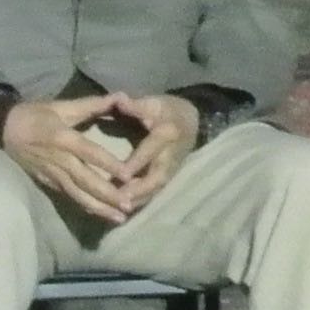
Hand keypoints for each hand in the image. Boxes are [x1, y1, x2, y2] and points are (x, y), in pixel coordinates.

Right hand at [0, 91, 138, 222]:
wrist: (1, 130)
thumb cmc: (35, 115)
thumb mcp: (62, 106)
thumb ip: (93, 104)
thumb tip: (122, 96)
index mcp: (63, 138)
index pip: (89, 153)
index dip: (108, 164)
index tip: (128, 175)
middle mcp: (58, 159)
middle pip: (85, 180)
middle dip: (107, 195)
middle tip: (129, 206)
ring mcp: (52, 174)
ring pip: (77, 193)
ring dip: (98, 207)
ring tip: (119, 218)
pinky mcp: (47, 182)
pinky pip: (68, 196)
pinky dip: (84, 206)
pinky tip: (100, 215)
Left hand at [105, 91, 200, 206]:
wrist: (191, 119)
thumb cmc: (166, 109)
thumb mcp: (153, 102)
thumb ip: (135, 104)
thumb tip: (118, 100)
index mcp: (167, 134)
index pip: (150, 151)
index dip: (136, 163)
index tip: (120, 175)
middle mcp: (172, 154)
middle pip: (157, 176)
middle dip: (139, 190)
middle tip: (118, 200)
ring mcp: (173, 167)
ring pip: (157, 188)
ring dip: (139, 199)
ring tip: (118, 209)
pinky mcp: (170, 175)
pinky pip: (156, 191)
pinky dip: (142, 200)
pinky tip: (124, 208)